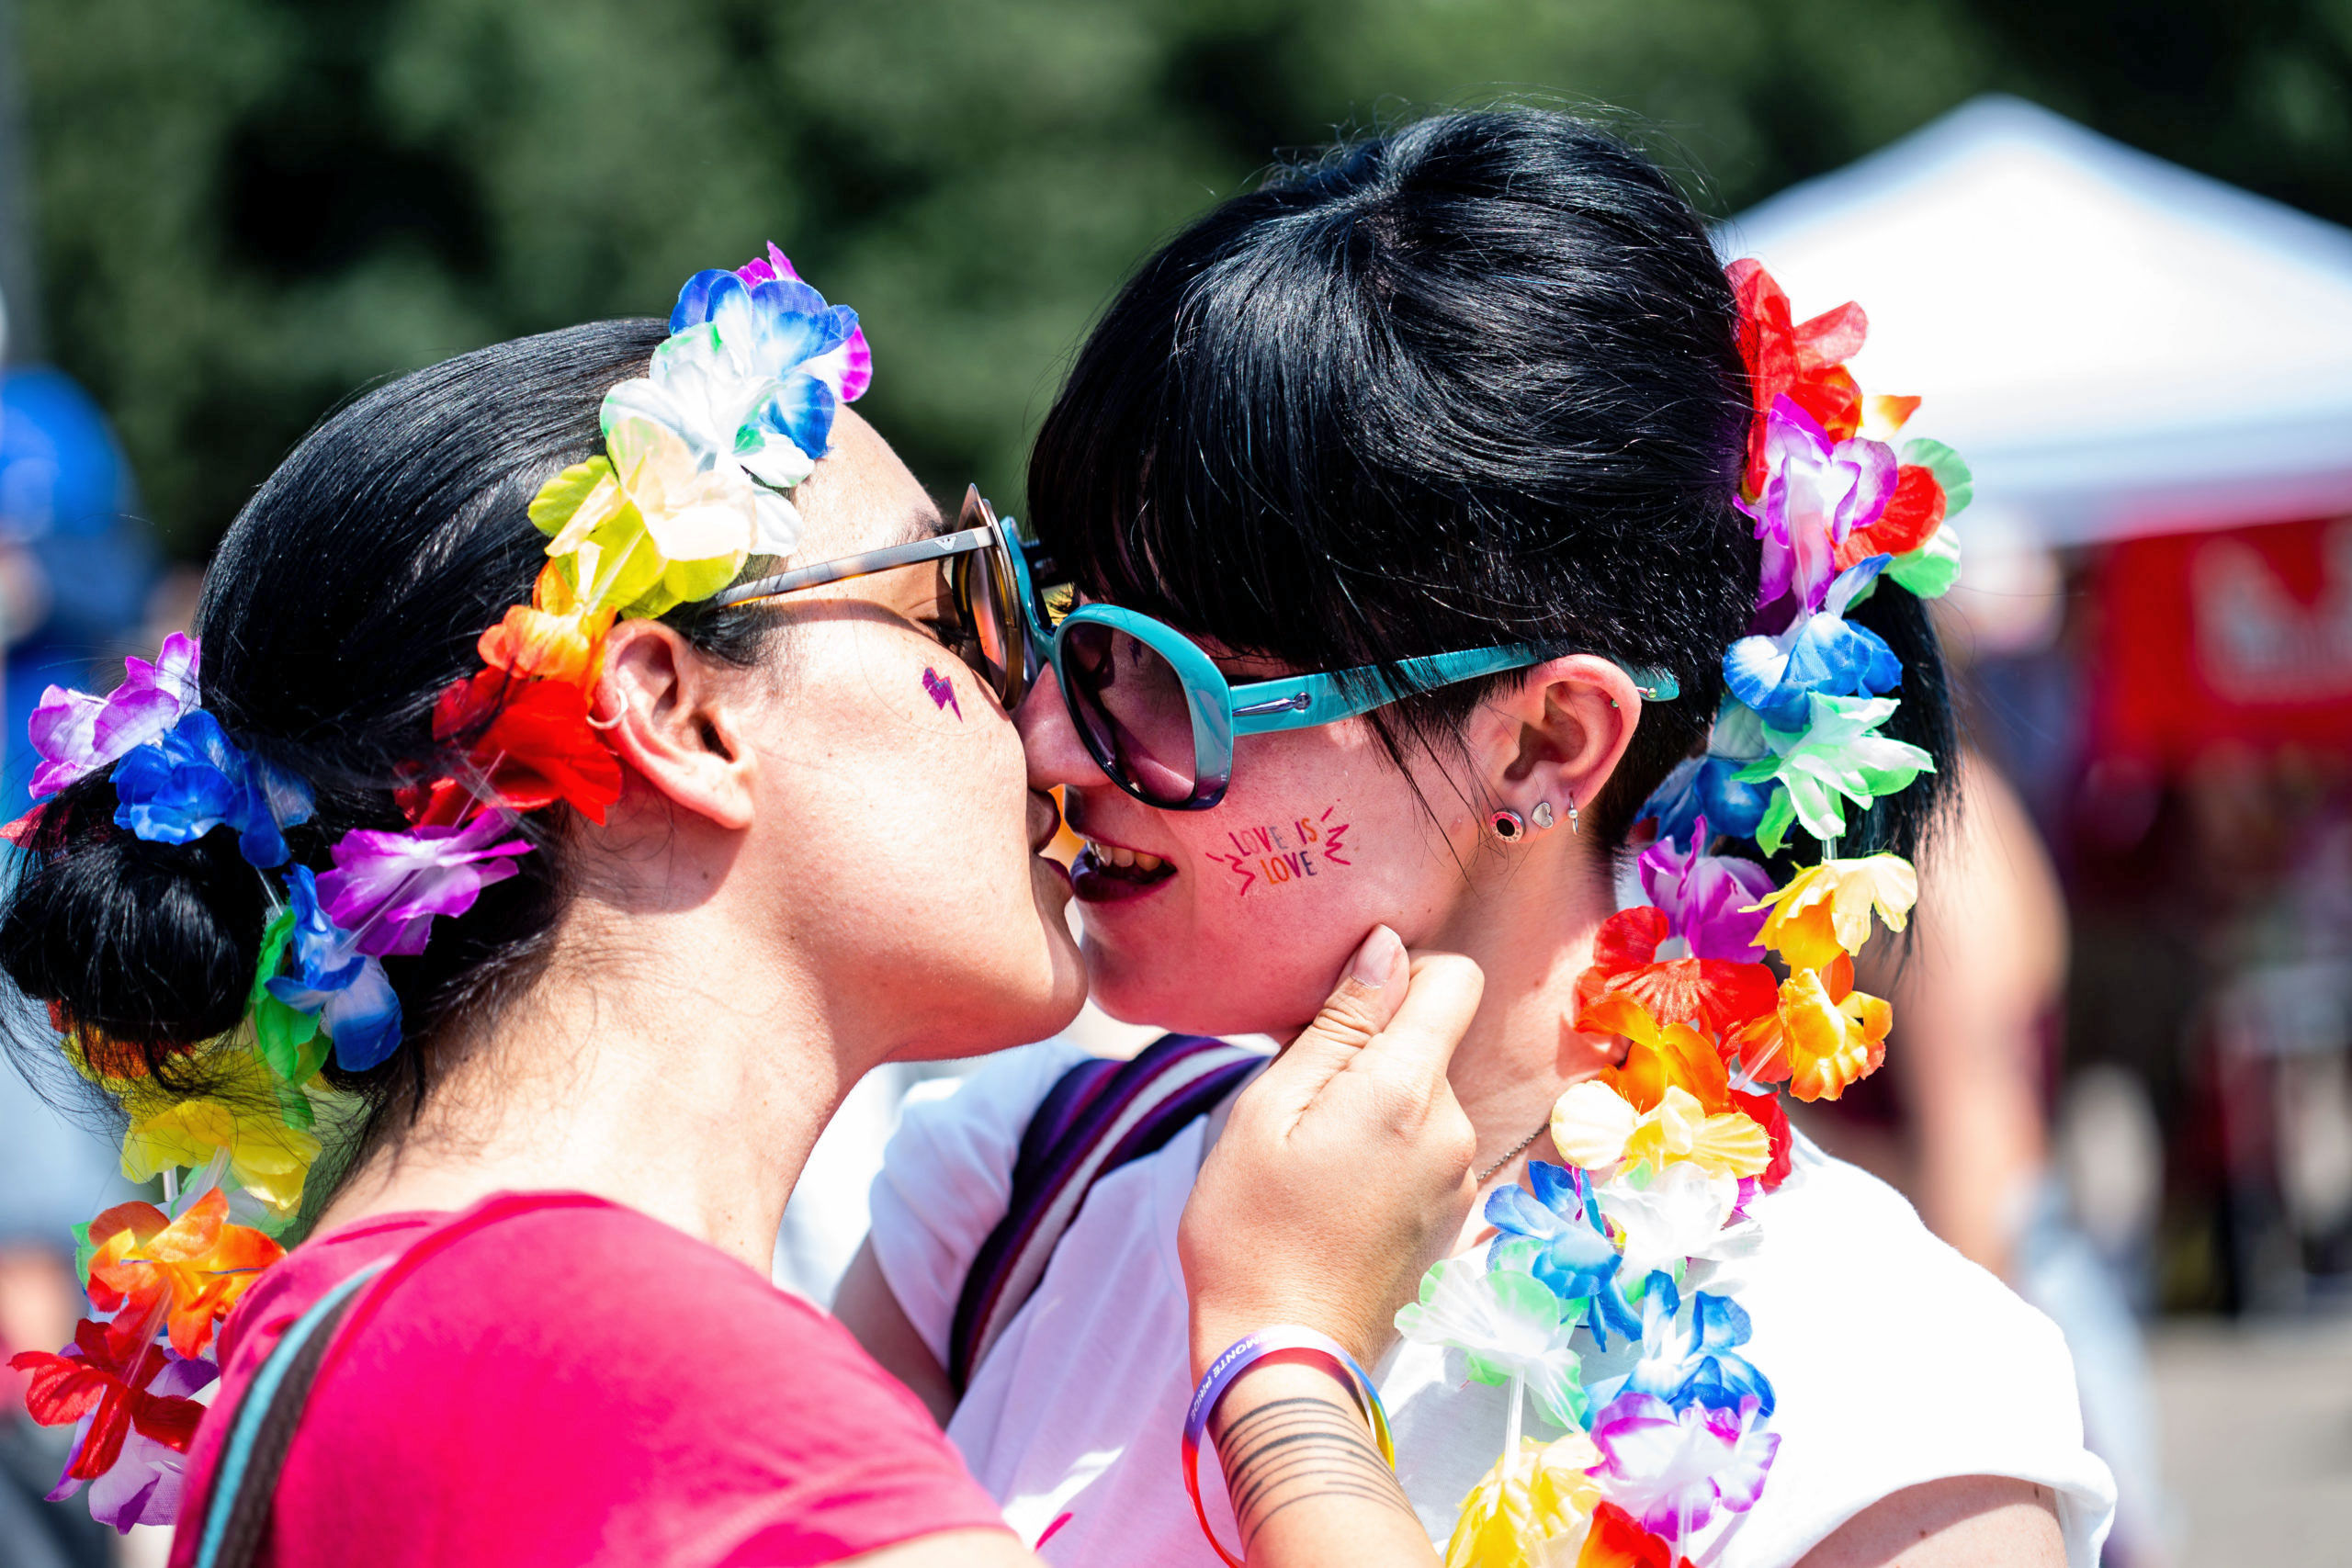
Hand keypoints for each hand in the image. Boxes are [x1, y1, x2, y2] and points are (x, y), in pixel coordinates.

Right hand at [1179, 925, 1481, 1376]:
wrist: (1282, 1358)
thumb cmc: (1252, 1232)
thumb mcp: (1268, 1111)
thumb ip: (1336, 1025)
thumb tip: (1386, 949)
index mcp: (1409, 1092)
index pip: (1455, 978)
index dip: (1399, 973)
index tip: (1339, 1006)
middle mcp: (1454, 1131)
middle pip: (1431, 1040)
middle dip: (1370, 1047)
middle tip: (1297, 1098)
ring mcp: (1459, 1179)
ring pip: (1422, 1096)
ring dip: (1373, 1102)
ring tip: (1307, 1153)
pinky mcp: (1451, 1217)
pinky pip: (1423, 1147)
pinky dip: (1384, 1147)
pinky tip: (1331, 1190)